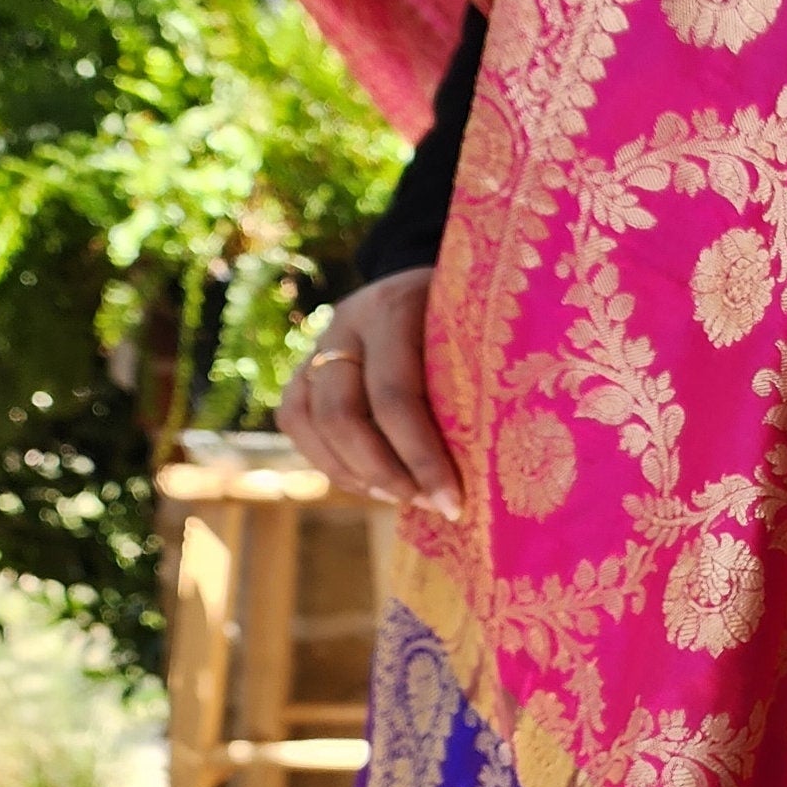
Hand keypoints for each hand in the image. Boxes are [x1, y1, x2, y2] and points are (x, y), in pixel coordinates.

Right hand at [278, 268, 462, 518]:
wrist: (428, 280)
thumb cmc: (468, 318)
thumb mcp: (477, 335)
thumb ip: (472, 382)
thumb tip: (490, 468)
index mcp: (394, 309)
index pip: (395, 396)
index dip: (422, 458)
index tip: (455, 503)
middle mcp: (346, 323)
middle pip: (342, 415)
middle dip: (387, 474)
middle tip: (431, 505)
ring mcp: (317, 343)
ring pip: (309, 422)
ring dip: (357, 474)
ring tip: (404, 498)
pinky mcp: (303, 367)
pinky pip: (296, 422)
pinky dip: (331, 462)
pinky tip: (372, 485)